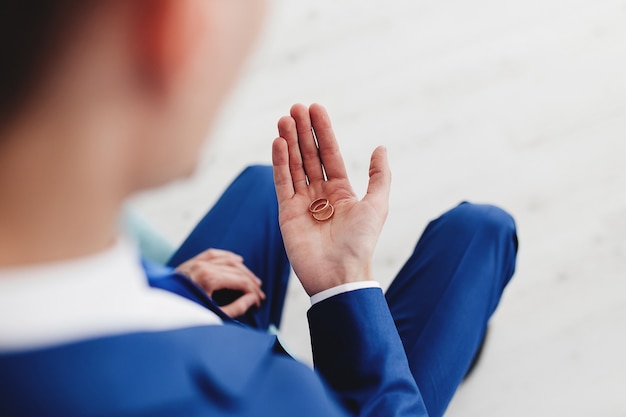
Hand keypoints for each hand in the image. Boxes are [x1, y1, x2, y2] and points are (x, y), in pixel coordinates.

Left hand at [175, 249, 264, 317]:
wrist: (157, 311)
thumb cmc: (183, 315)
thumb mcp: (212, 316)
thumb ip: (236, 308)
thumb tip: (252, 299)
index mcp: (208, 279)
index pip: (240, 281)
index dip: (253, 291)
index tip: (258, 301)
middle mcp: (203, 266)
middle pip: (236, 269)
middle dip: (251, 282)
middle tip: (259, 293)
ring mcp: (196, 262)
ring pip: (227, 260)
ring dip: (243, 269)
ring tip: (253, 280)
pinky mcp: (190, 262)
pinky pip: (213, 253)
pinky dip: (227, 256)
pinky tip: (237, 260)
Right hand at [272, 103, 390, 295]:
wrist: (339, 274)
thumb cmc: (360, 242)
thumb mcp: (377, 205)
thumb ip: (379, 176)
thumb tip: (380, 147)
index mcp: (341, 191)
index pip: (329, 154)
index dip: (323, 131)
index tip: (315, 108)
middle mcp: (320, 194)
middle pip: (309, 156)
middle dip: (303, 131)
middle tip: (295, 107)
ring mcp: (302, 203)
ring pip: (293, 165)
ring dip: (289, 142)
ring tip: (284, 119)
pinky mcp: (286, 213)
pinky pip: (282, 183)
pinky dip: (279, 163)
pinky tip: (278, 143)